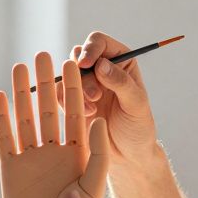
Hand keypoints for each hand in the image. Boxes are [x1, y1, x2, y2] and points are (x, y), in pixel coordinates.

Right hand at [0, 52, 109, 197]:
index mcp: (78, 152)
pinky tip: (2, 95)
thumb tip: (98, 119)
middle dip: (47, 82)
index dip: (74, 88)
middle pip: (48, 109)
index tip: (74, 62)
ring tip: (22, 66)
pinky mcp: (11, 170)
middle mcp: (54, 152)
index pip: (75, 112)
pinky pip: (6, 138)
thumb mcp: (95, 184)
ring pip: (25, 118)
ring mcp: (31, 159)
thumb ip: (97, 152)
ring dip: (23, 92)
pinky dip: (3, 117)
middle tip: (45, 55)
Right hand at [66, 31, 158, 164]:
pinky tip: (85, 115)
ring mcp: (85, 84)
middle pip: (78, 55)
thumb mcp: (136, 104)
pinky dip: (66, 101)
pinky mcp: (72, 101)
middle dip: (82, 74)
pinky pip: (59, 92)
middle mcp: (101, 68)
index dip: (90, 49)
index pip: (99, 42)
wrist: (128, 155)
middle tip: (95, 96)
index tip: (86, 63)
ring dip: (74, 89)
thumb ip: (121, 82)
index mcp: (121, 61)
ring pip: (66, 74)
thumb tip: (101, 63)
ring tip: (92, 109)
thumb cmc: (138, 128)